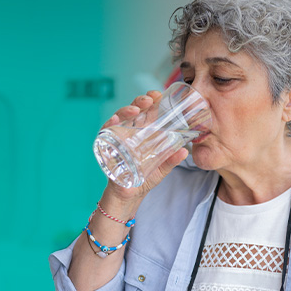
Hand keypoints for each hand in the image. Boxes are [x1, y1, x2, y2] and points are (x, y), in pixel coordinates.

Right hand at [100, 90, 188, 206]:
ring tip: (135, 110)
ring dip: (126, 110)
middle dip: (139, 102)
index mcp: (143, 132)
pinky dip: (109, 125)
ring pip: (118, 117)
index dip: (151, 100)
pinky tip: (114, 120)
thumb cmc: (145, 178)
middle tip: (149, 100)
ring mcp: (117, 138)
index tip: (158, 94)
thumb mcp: (161, 168)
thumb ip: (171, 160)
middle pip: (132, 110)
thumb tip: (185, 151)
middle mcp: (129, 131)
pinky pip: (105, 132)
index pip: (146, 110)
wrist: (129, 196)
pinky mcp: (107, 147)